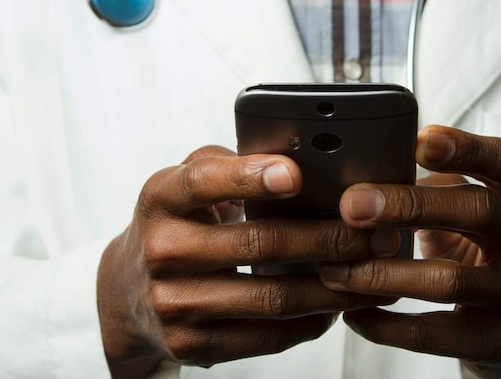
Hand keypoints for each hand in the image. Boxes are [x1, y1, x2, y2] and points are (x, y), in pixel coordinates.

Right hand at [97, 146, 399, 377]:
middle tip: (375, 233)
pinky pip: (265, 337)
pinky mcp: (191, 344)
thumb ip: (231, 165)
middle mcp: (162, 250)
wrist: (125, 291)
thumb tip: (299, 156)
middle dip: (327, 238)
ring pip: (270, 298)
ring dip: (332, 287)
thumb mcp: (186, 182)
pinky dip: (310, 322)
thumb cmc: (176, 224)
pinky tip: (337, 306)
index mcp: (161, 198)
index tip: (296, 174)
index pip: (204, 182)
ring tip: (373, 272)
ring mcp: (174, 303)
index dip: (249, 177)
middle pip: (257, 244)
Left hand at [318, 126, 500, 377]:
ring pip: (450, 279)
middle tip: (352, 205)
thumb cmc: (486, 246)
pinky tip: (353, 313)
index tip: (417, 141)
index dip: (465, 148)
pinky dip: (385, 325)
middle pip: (478, 211)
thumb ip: (440, 184)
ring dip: (383, 272)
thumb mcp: (478, 207)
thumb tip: (368, 169)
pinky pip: (433, 334)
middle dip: (409, 204)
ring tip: (335, 269)